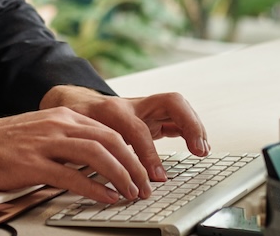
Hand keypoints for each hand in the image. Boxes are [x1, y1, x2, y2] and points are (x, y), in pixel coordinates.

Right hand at [0, 109, 156, 203]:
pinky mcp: (32, 163)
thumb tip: (98, 157)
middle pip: (110, 140)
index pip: (109, 130)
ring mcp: (46, 143)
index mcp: (62, 116)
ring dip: (120, 176)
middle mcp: (58, 124)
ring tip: (132, 193)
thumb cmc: (1, 143)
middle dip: (134, 165)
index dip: (132, 150)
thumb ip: (68, 139)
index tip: (144, 169)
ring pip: (97, 155)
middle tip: (145, 185)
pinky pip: (72, 176)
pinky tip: (106, 198)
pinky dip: (94, 188)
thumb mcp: (41, 131)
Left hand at [38, 86, 209, 185]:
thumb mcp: (77, 136)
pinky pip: (177, 117)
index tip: (156, 178)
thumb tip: (93, 175)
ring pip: (178, 105)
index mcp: (112, 110)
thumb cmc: (77, 122)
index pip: (137, 129)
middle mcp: (133, 104)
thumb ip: (87, 151)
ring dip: (195, 126)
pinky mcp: (154, 114)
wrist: (76, 102)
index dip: (148, 154)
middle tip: (198, 150)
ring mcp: (146, 107)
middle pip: (169, 101)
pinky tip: (198, 146)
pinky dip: (190, 129)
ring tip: (203, 149)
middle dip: (188, 124)